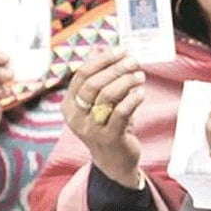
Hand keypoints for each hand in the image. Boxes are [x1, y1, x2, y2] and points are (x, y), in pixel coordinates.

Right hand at [62, 47, 144, 187]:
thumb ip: (101, 79)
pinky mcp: (109, 137)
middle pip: (94, 84)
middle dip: (116, 68)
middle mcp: (76, 117)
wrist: (114, 161)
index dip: (102, 60)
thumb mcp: (100, 103)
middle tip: (133, 61)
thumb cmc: (108, 125)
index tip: (120, 51)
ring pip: (107, 96)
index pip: (81, 75)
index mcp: (69, 105)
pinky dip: (133, 98)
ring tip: (140, 76)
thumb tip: (104, 49)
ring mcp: (91, 129)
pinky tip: (141, 93)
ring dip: (126, 81)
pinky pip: (121, 112)